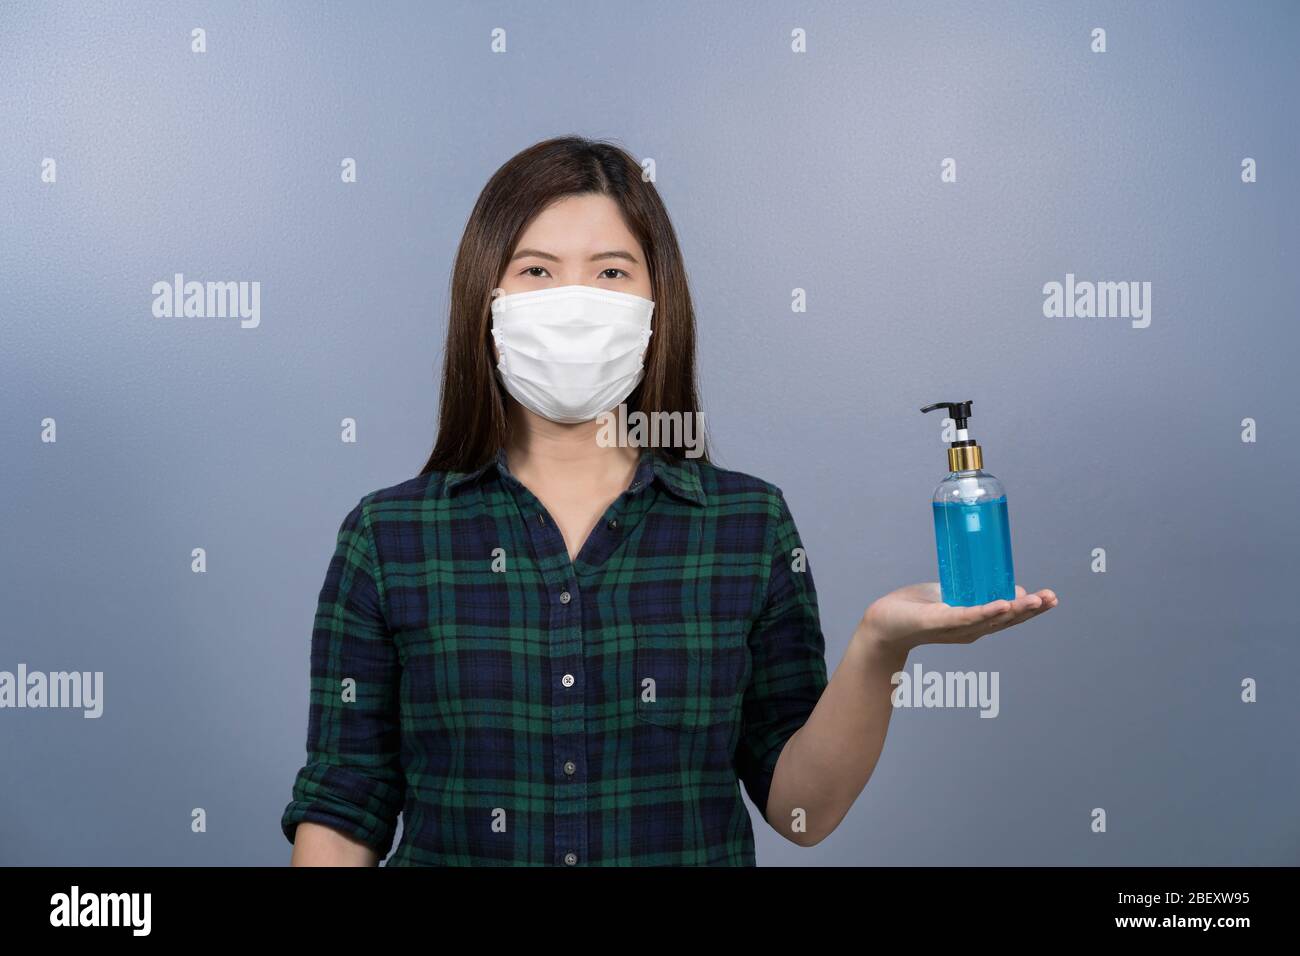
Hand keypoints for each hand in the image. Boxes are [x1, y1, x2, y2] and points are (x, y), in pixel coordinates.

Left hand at [859, 583, 1057, 657]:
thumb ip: (968, 587)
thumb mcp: (947, 594)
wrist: (881, 623)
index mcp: (974, 623)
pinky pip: (966, 617)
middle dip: (1032, 610)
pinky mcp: (938, 622)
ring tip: (1037, 600)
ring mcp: (955, 628)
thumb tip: (997, 576)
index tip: (1049, 597)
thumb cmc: (913, 609)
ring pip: (991, 619)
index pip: (1008, 617)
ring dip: (1016, 609)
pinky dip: (986, 611)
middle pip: (1006, 620)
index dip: (1030, 608)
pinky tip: (1003, 604)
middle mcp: (969, 629)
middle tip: (1053, 598)